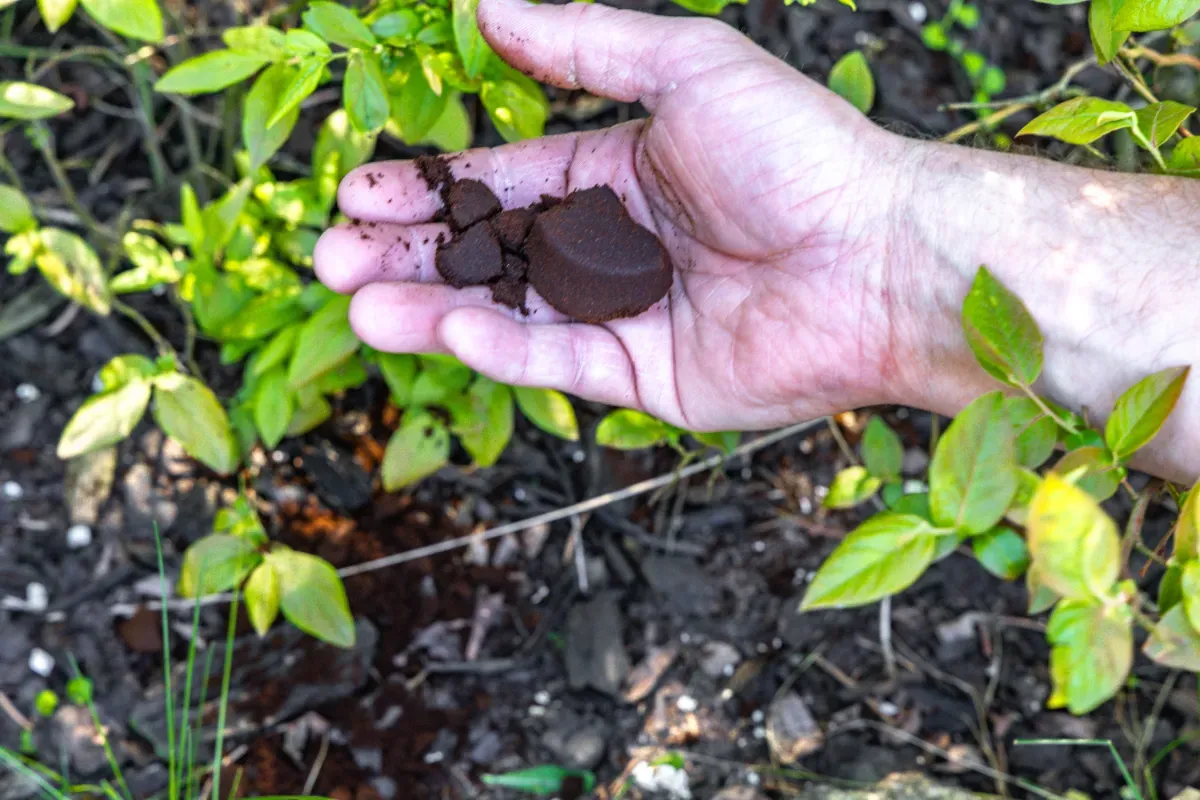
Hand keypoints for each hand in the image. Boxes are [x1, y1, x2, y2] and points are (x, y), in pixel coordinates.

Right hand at [314, 0, 919, 432]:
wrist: (883, 256)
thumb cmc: (799, 153)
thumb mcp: (688, 71)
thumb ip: (585, 45)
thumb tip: (486, 4)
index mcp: (620, 176)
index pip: (503, 185)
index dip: (431, 190)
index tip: (358, 191)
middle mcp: (618, 250)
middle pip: (492, 257)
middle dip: (413, 256)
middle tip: (332, 259)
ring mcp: (629, 319)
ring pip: (512, 318)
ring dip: (433, 311)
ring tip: (359, 303)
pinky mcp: (648, 381)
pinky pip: (562, 366)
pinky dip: (505, 351)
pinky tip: (450, 327)